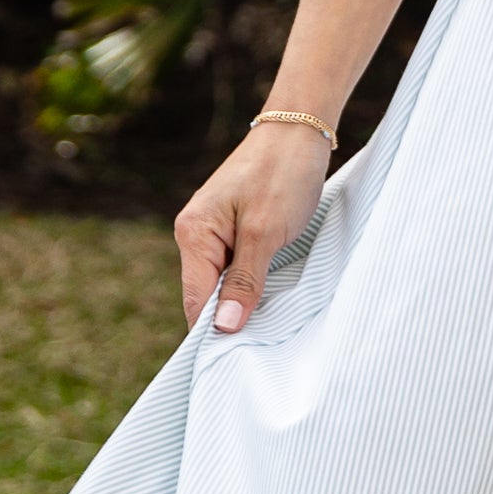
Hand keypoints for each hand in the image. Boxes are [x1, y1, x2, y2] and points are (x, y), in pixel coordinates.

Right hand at [174, 121, 333, 331]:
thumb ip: (244, 281)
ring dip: (243, 301)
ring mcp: (213, 230)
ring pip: (222, 283)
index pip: (195, 301)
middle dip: (230, 318)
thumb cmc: (283, 174)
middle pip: (205, 295)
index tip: (236, 363)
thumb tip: (222, 327)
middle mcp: (194, 233)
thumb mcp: (266, 232)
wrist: (299, 130)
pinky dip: (250, 283)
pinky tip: (269, 295)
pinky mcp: (232, 227)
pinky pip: (234, 267)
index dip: (213, 332)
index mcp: (193, 233)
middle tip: (261, 347)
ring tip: (268, 324)